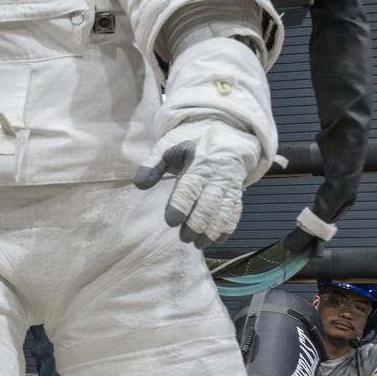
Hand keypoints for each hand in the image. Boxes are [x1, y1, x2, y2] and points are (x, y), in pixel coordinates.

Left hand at [134, 121, 258, 247]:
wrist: (227, 131)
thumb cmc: (192, 140)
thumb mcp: (169, 145)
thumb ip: (152, 164)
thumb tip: (140, 184)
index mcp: (198, 162)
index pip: (189, 186)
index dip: (181, 204)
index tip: (171, 220)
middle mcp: (217, 174)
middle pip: (208, 203)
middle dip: (196, 223)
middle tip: (184, 239)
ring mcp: (229, 183)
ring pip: (223, 210)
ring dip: (212, 230)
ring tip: (198, 244)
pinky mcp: (237, 191)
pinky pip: (235, 211)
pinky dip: (227, 227)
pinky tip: (217, 240)